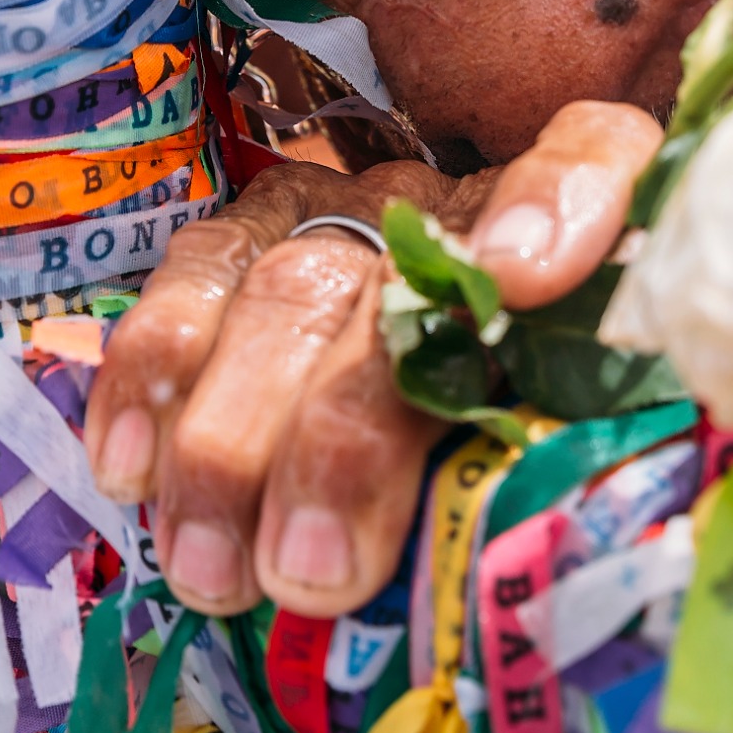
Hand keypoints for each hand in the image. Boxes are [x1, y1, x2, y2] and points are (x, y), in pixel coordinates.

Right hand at [83, 100, 662, 618]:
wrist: (484, 311)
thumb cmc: (542, 398)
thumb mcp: (593, 397)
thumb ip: (604, 361)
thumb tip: (541, 373)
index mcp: (571, 230)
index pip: (590, 160)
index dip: (556, 203)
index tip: (522, 278)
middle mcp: (453, 206)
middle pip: (393, 286)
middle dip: (341, 434)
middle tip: (312, 573)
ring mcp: (346, 208)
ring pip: (284, 286)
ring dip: (231, 435)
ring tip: (213, 568)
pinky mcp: (255, 229)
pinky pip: (195, 273)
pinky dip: (148, 376)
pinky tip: (127, 469)